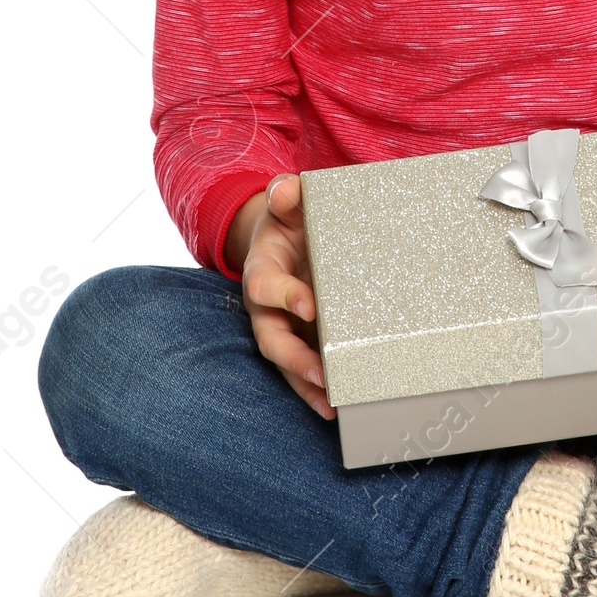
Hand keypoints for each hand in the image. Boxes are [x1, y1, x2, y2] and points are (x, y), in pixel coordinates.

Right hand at [230, 175, 335, 420]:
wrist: (290, 237)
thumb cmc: (292, 220)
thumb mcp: (290, 202)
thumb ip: (287, 194)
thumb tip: (285, 190)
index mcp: (262, 269)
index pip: (264, 286)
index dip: (283, 296)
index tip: (310, 304)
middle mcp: (266, 307)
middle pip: (270, 338)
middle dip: (293, 357)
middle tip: (322, 371)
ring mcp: (282, 328)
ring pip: (285, 363)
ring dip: (306, 384)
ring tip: (332, 402)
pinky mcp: (301, 342)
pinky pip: (302, 373)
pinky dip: (314, 391)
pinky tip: (334, 407)